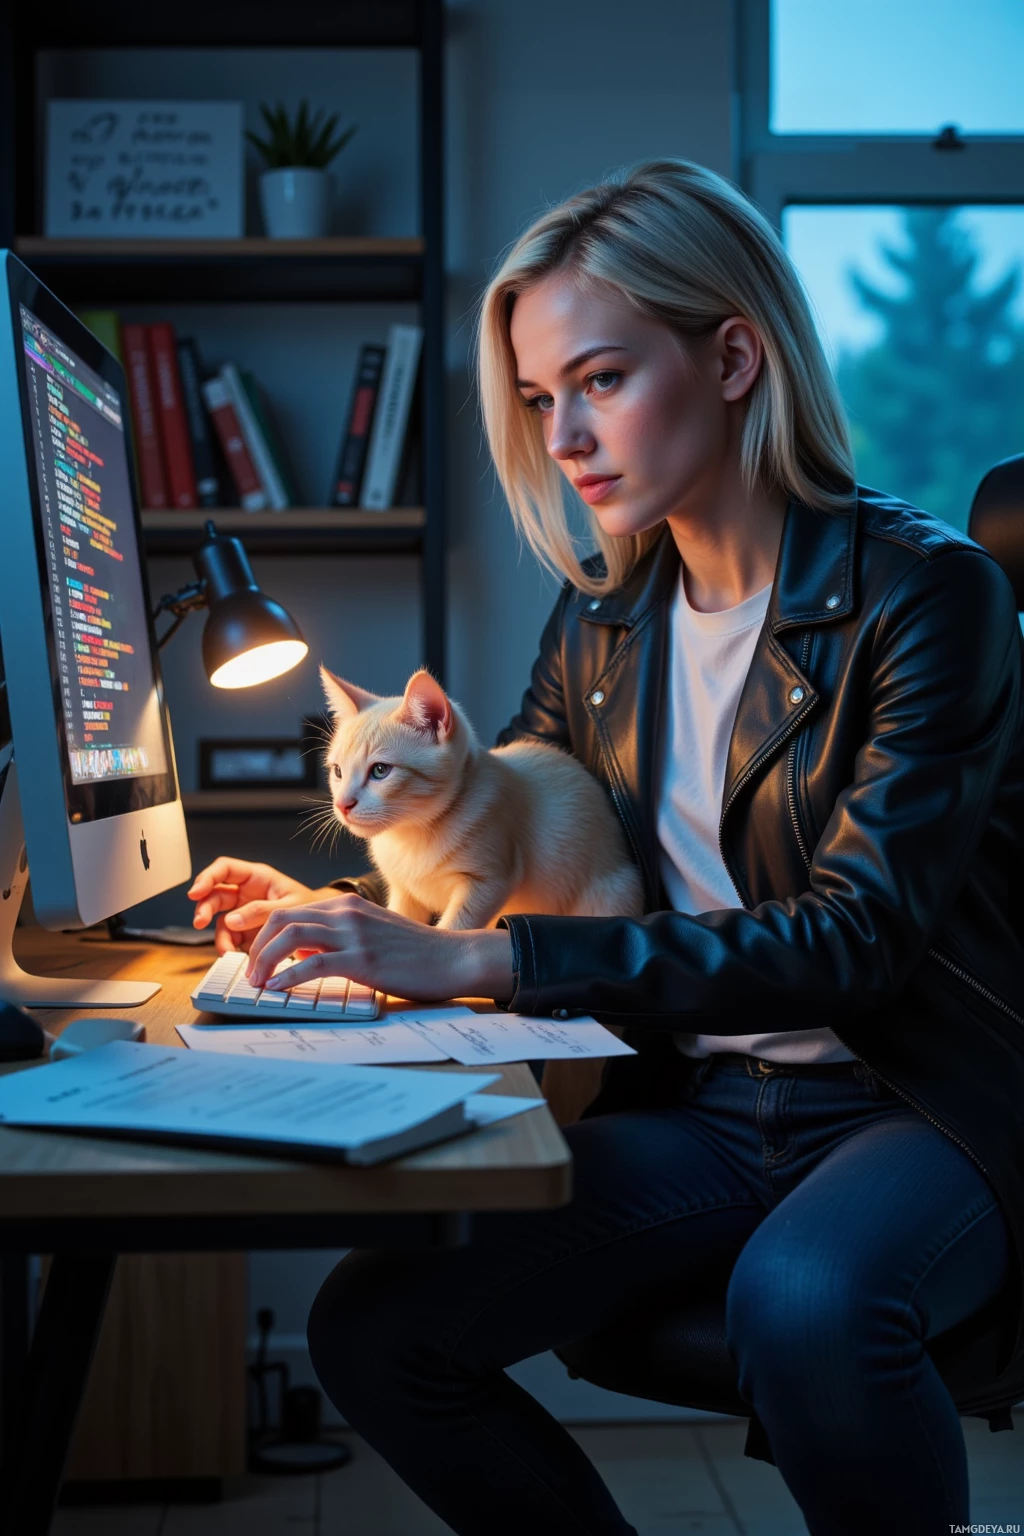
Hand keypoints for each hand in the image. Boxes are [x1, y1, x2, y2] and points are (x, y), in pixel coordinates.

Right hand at [187, 857, 327, 955]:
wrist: (324, 929)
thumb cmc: (311, 909)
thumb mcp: (291, 907)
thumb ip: (262, 911)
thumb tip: (231, 920)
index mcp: (257, 877)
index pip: (225, 869)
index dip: (207, 878)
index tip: (196, 893)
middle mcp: (246, 893)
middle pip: (215, 894)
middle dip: (204, 907)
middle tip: (199, 922)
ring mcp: (244, 912)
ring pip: (219, 919)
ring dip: (218, 934)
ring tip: (226, 949)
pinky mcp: (246, 932)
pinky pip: (230, 937)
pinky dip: (229, 947)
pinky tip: (233, 955)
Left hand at [244, 892, 514, 1003]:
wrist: (453, 957)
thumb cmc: (416, 952)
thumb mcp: (372, 932)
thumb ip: (339, 936)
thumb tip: (303, 952)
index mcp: (346, 904)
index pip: (289, 909)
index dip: (264, 934)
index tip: (256, 958)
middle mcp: (346, 911)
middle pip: (281, 918)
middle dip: (256, 946)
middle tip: (250, 974)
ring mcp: (354, 934)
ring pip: (290, 936)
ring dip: (265, 961)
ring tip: (258, 984)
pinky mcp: (363, 959)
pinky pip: (313, 963)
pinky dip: (288, 977)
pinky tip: (278, 990)